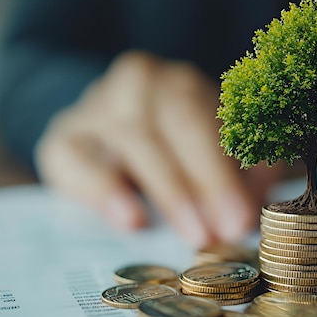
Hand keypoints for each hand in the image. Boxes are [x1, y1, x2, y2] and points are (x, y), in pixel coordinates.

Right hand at [36, 51, 281, 246]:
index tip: (242, 217)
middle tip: (223, 231)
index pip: (210, 119)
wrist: (111, 135)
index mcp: (184, 83)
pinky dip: (105, 190)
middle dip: (204, 183)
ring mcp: (97, 107)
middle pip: (176, 125)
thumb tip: (254, 208)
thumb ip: (243, 172)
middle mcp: (141, 84)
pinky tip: (131, 220)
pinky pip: (75, 161)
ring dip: (169, 192)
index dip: (226, 169)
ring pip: (135, 141)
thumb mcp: (218, 154)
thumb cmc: (177, 149)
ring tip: (194, 233)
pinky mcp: (63, 139)